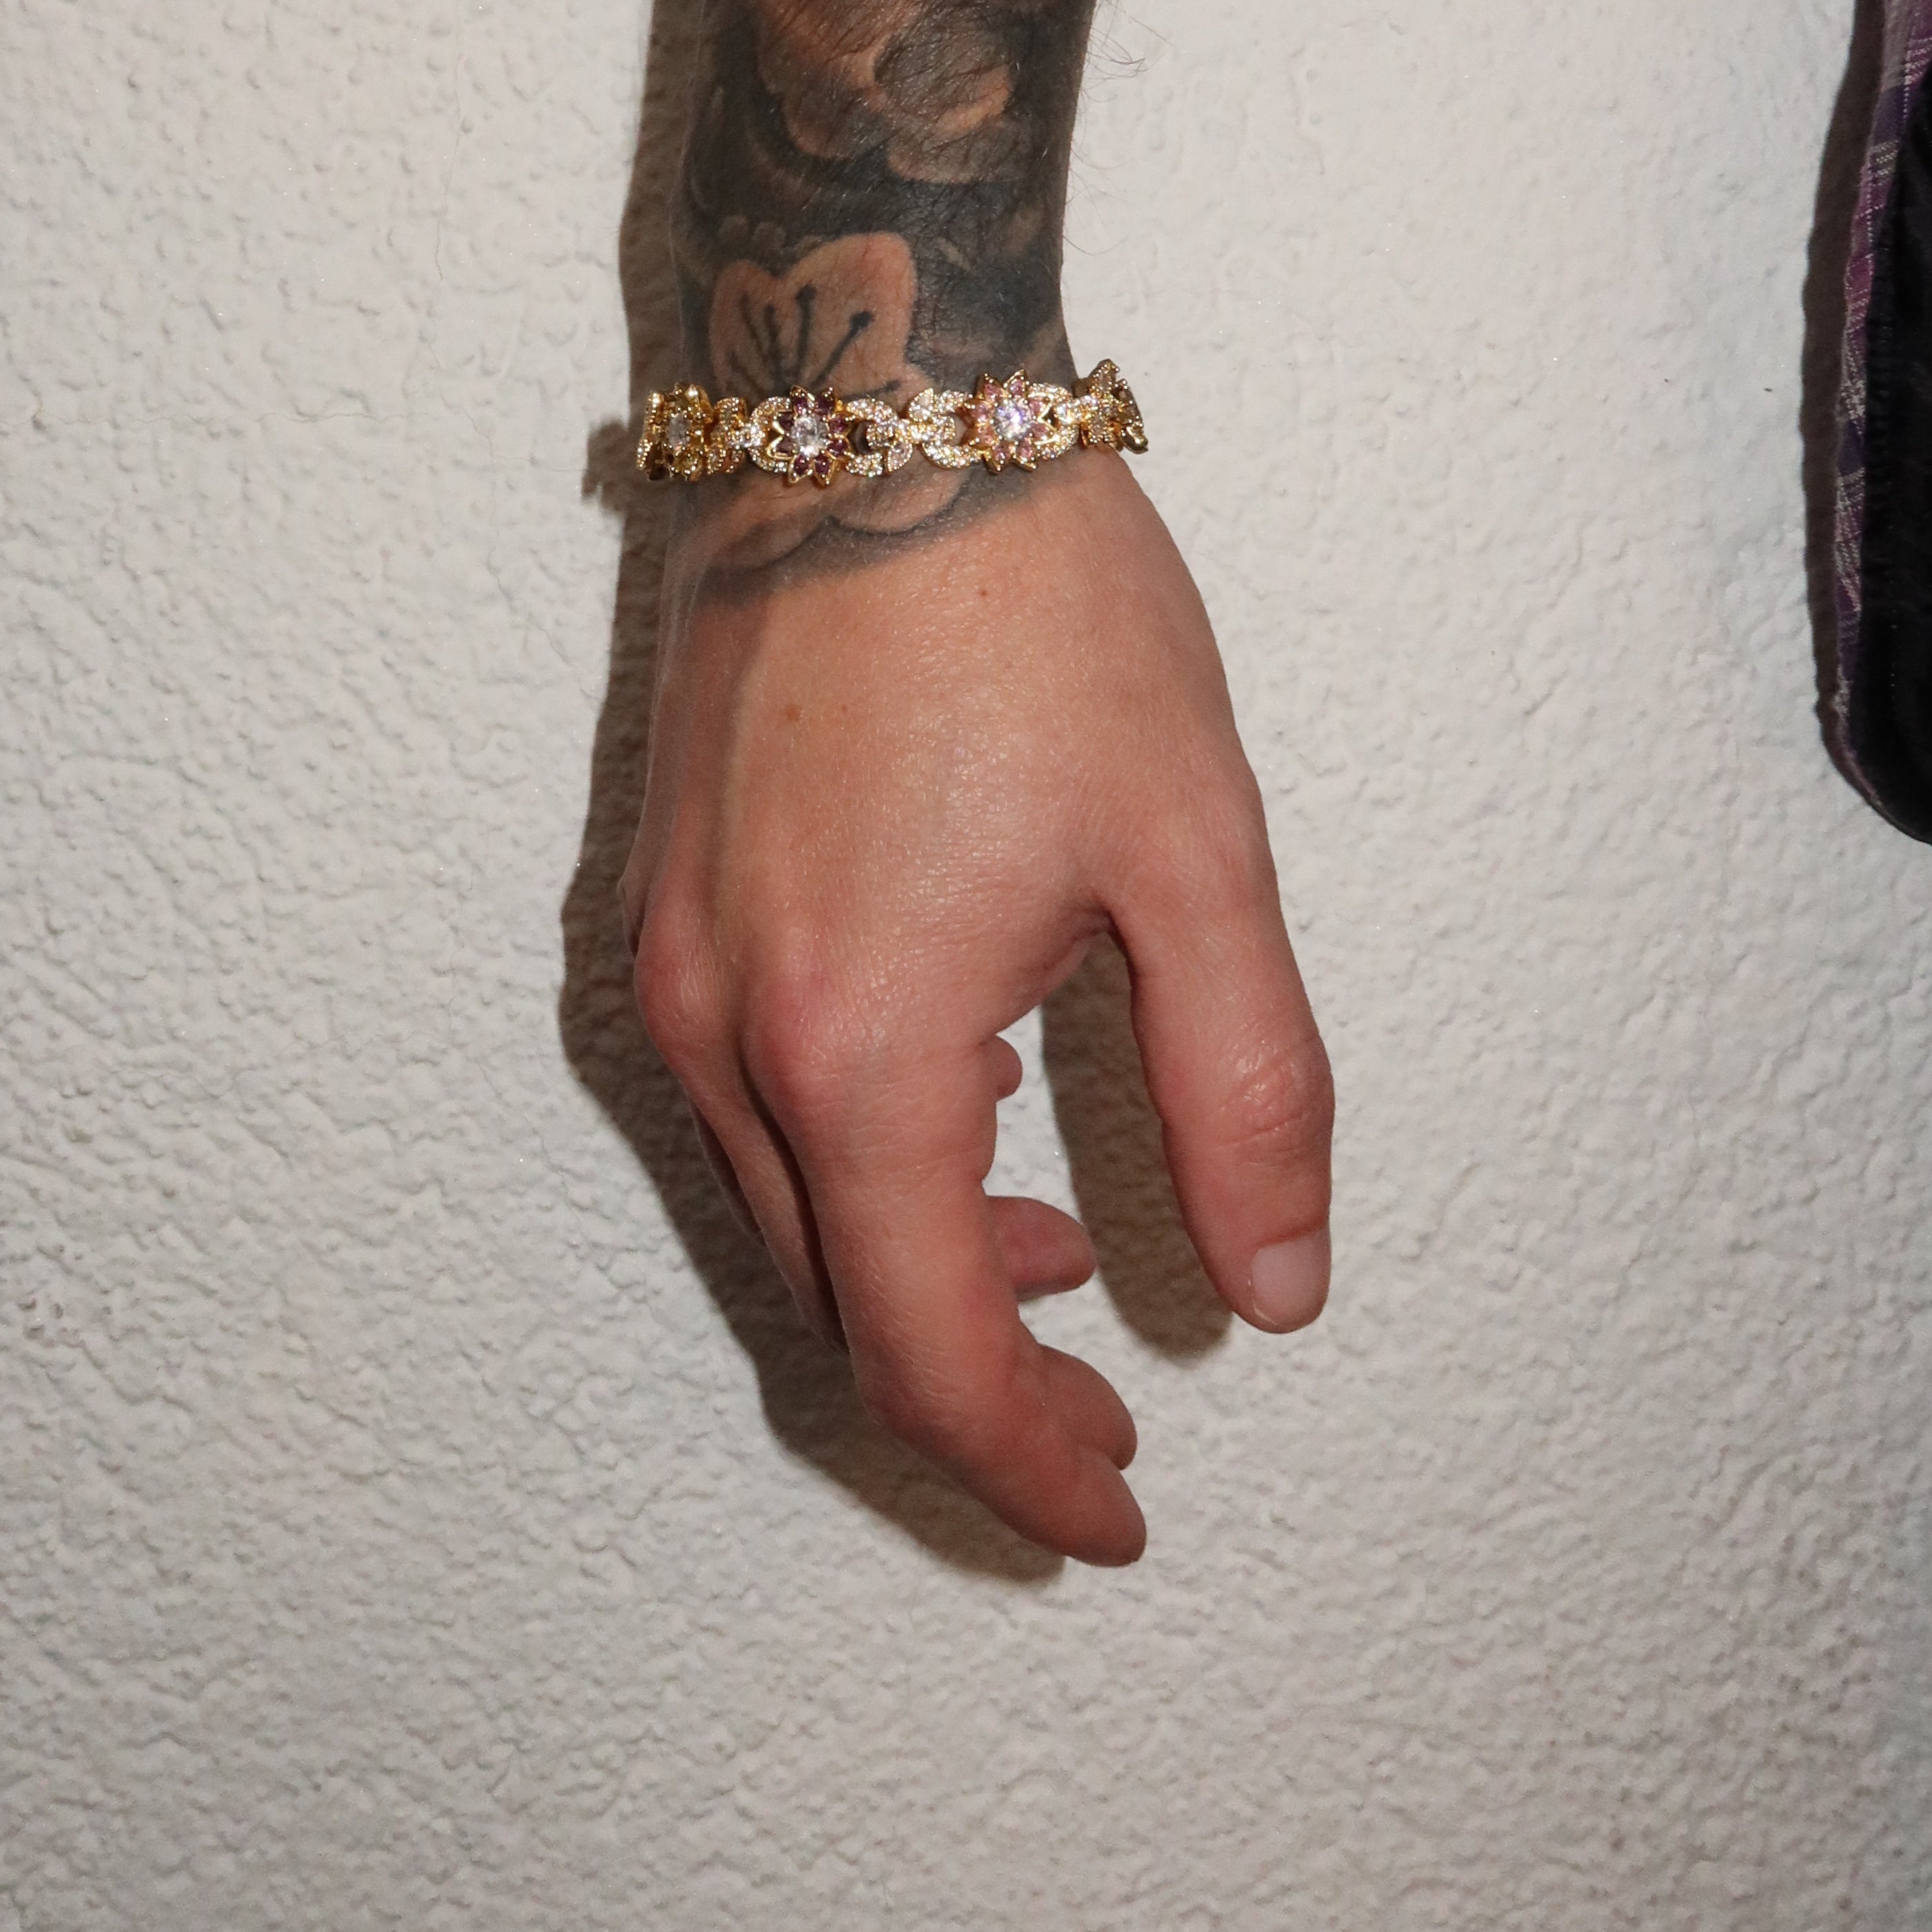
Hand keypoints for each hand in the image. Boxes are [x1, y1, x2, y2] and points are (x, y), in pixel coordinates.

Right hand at [621, 452, 1331, 1565]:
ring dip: (908, 1275)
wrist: (876, 416)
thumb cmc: (1039, 609)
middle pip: (837, 1309)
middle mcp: (729, 1030)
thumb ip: (1245, 1094)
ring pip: (779, 1218)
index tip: (1115, 1515)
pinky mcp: (660, 902)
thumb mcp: (1196, 855)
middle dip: (974, 1391)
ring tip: (1052, 1249)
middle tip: (1103, 1416)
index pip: (933, 1350)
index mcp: (860, 1044)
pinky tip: (954, 1101)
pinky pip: (741, 1109)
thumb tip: (1271, 1291)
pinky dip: (845, 1169)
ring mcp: (671, 966)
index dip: (1026, 1469)